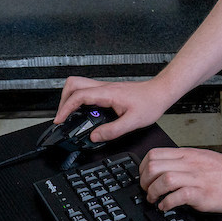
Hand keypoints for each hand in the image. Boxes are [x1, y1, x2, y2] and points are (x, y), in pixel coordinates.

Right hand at [54, 75, 172, 144]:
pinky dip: (80, 100)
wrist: (161, 92)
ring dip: (70, 98)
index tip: (60, 119)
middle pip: (74, 84)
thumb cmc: (151, 102)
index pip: (79, 95)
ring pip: (79, 85)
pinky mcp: (109, 91)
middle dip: (63, 99)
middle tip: (63, 116)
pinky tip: (85, 113)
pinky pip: (88, 91)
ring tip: (70, 115)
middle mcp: (105, 87)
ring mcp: (106, 88)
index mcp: (108, 93)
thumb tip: (94, 136)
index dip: (66, 108)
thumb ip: (112, 131)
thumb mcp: (133, 122)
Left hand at [139, 147, 221, 212]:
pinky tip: (167, 207)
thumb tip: (164, 171)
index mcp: (188, 154)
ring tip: (155, 200)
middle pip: (154, 166)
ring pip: (163, 179)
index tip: (145, 179)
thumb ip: (184, 162)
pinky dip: (166, 204)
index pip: (154, 154)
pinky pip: (177, 196)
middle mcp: (190, 163)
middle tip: (147, 191)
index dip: (143, 168)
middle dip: (144, 182)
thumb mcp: (202, 158)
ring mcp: (196, 178)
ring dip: (153, 193)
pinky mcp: (203, 193)